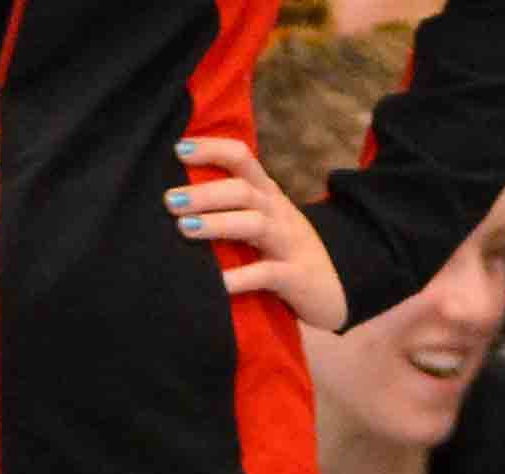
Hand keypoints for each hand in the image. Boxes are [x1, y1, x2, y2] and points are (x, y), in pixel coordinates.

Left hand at [167, 137, 341, 332]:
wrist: (335, 292)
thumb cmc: (286, 255)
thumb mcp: (264, 224)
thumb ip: (232, 208)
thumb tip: (178, 201)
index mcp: (268, 195)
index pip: (241, 158)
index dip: (211, 149)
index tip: (177, 149)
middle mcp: (278, 212)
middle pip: (242, 190)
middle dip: (205, 193)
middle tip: (170, 201)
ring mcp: (289, 243)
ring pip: (254, 223)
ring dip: (217, 223)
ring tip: (185, 228)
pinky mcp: (295, 276)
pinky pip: (266, 273)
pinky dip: (240, 278)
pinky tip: (217, 284)